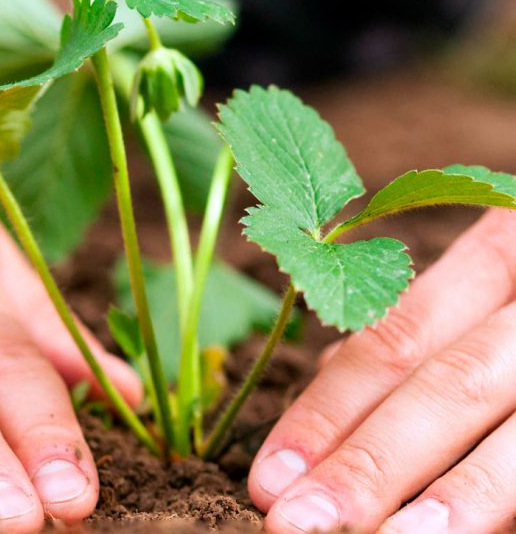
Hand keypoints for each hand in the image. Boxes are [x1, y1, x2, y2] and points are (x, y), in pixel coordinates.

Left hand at [249, 208, 515, 532]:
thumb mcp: (485, 289)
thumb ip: (422, 332)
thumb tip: (329, 380)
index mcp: (502, 254)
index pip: (392, 340)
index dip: (327, 411)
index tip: (269, 475)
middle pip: (445, 388)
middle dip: (369, 463)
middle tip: (293, 524)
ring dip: (451, 501)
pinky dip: (506, 506)